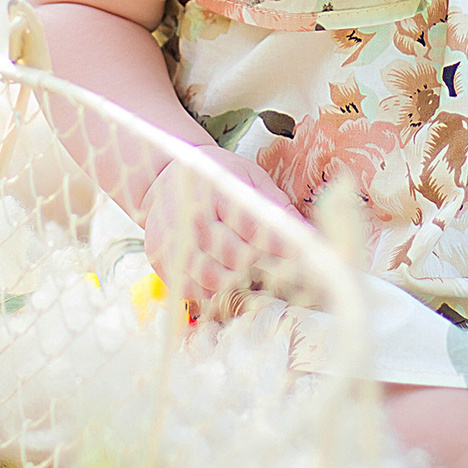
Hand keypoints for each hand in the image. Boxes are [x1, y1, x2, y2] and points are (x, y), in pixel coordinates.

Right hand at [139, 147, 311, 310]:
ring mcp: (173, 242)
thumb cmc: (215, 179)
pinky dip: (212, 286)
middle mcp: (191, 218)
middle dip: (255, 258)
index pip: (252, 227)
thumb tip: (305, 231)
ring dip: (234, 275)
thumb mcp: (247, 178)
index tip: (295, 252)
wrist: (165, 180)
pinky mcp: (161, 260)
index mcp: (215, 192)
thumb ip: (275, 203)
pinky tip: (217, 268)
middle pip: (235, 257)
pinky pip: (194, 289)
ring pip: (215, 278)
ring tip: (238, 259)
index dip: (278, 244)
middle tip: (258, 250)